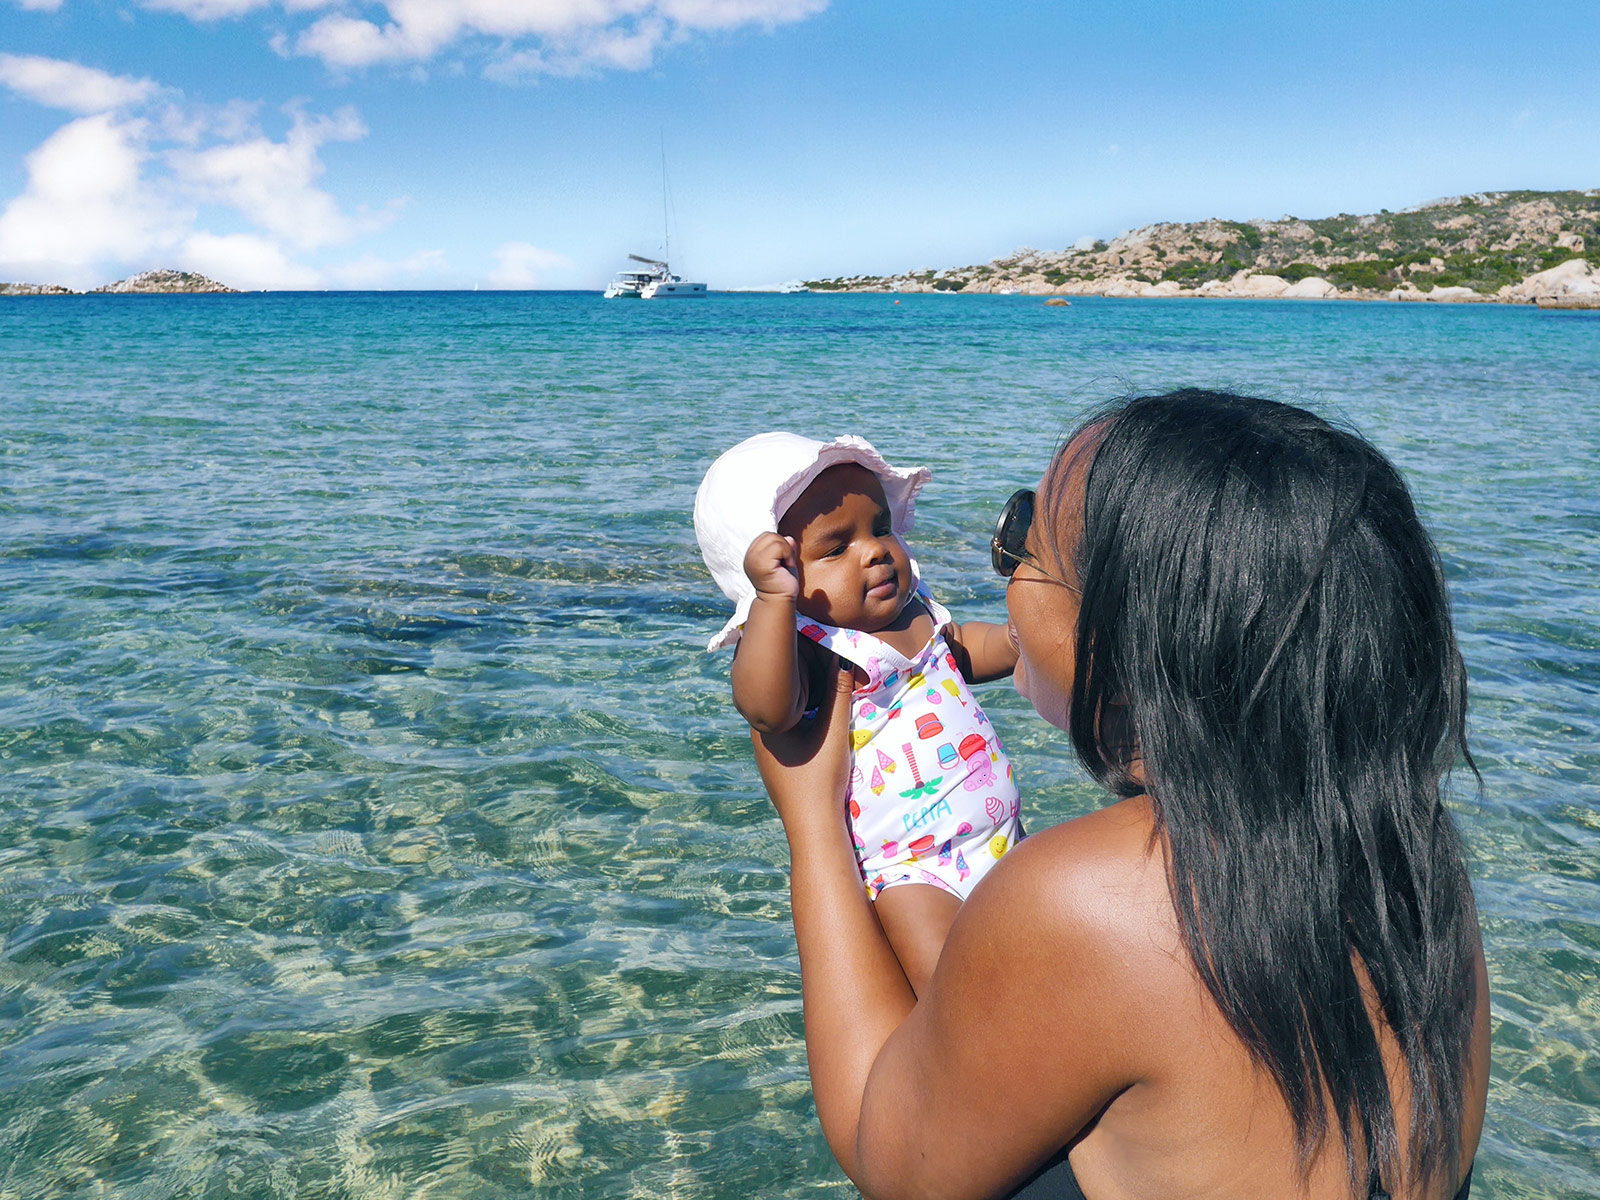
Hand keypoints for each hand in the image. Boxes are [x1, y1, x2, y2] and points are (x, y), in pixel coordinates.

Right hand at [744, 532, 799, 600]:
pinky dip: (788, 553)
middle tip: (786, 561)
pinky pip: (778, 546)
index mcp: (752, 555)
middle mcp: (749, 556)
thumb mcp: (784, 559)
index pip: (766, 536)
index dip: (778, 544)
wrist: (780, 600)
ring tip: (786, 563)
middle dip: (782, 544)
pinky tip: (788, 565)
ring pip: (774, 538)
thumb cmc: (783, 582)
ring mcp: (754, 560)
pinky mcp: (762, 564)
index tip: (782, 559)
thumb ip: (785, 547)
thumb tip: (789, 538)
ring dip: (786, 549)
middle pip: (769, 535)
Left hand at [750, 653, 853, 840]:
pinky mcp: (775, 765)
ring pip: (780, 716)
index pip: (773, 682)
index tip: (800, 644)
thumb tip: (842, 656)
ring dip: (797, 701)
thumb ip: (838, 693)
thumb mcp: (833, 731)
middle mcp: (759, 736)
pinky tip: (812, 714)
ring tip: (813, 680)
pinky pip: (784, 732)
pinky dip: (797, 718)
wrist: (812, 826)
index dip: (788, 663)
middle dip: (794, 680)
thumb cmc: (821, 778)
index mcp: (767, 724)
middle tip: (809, 655)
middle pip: (776, 698)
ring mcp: (765, 753)